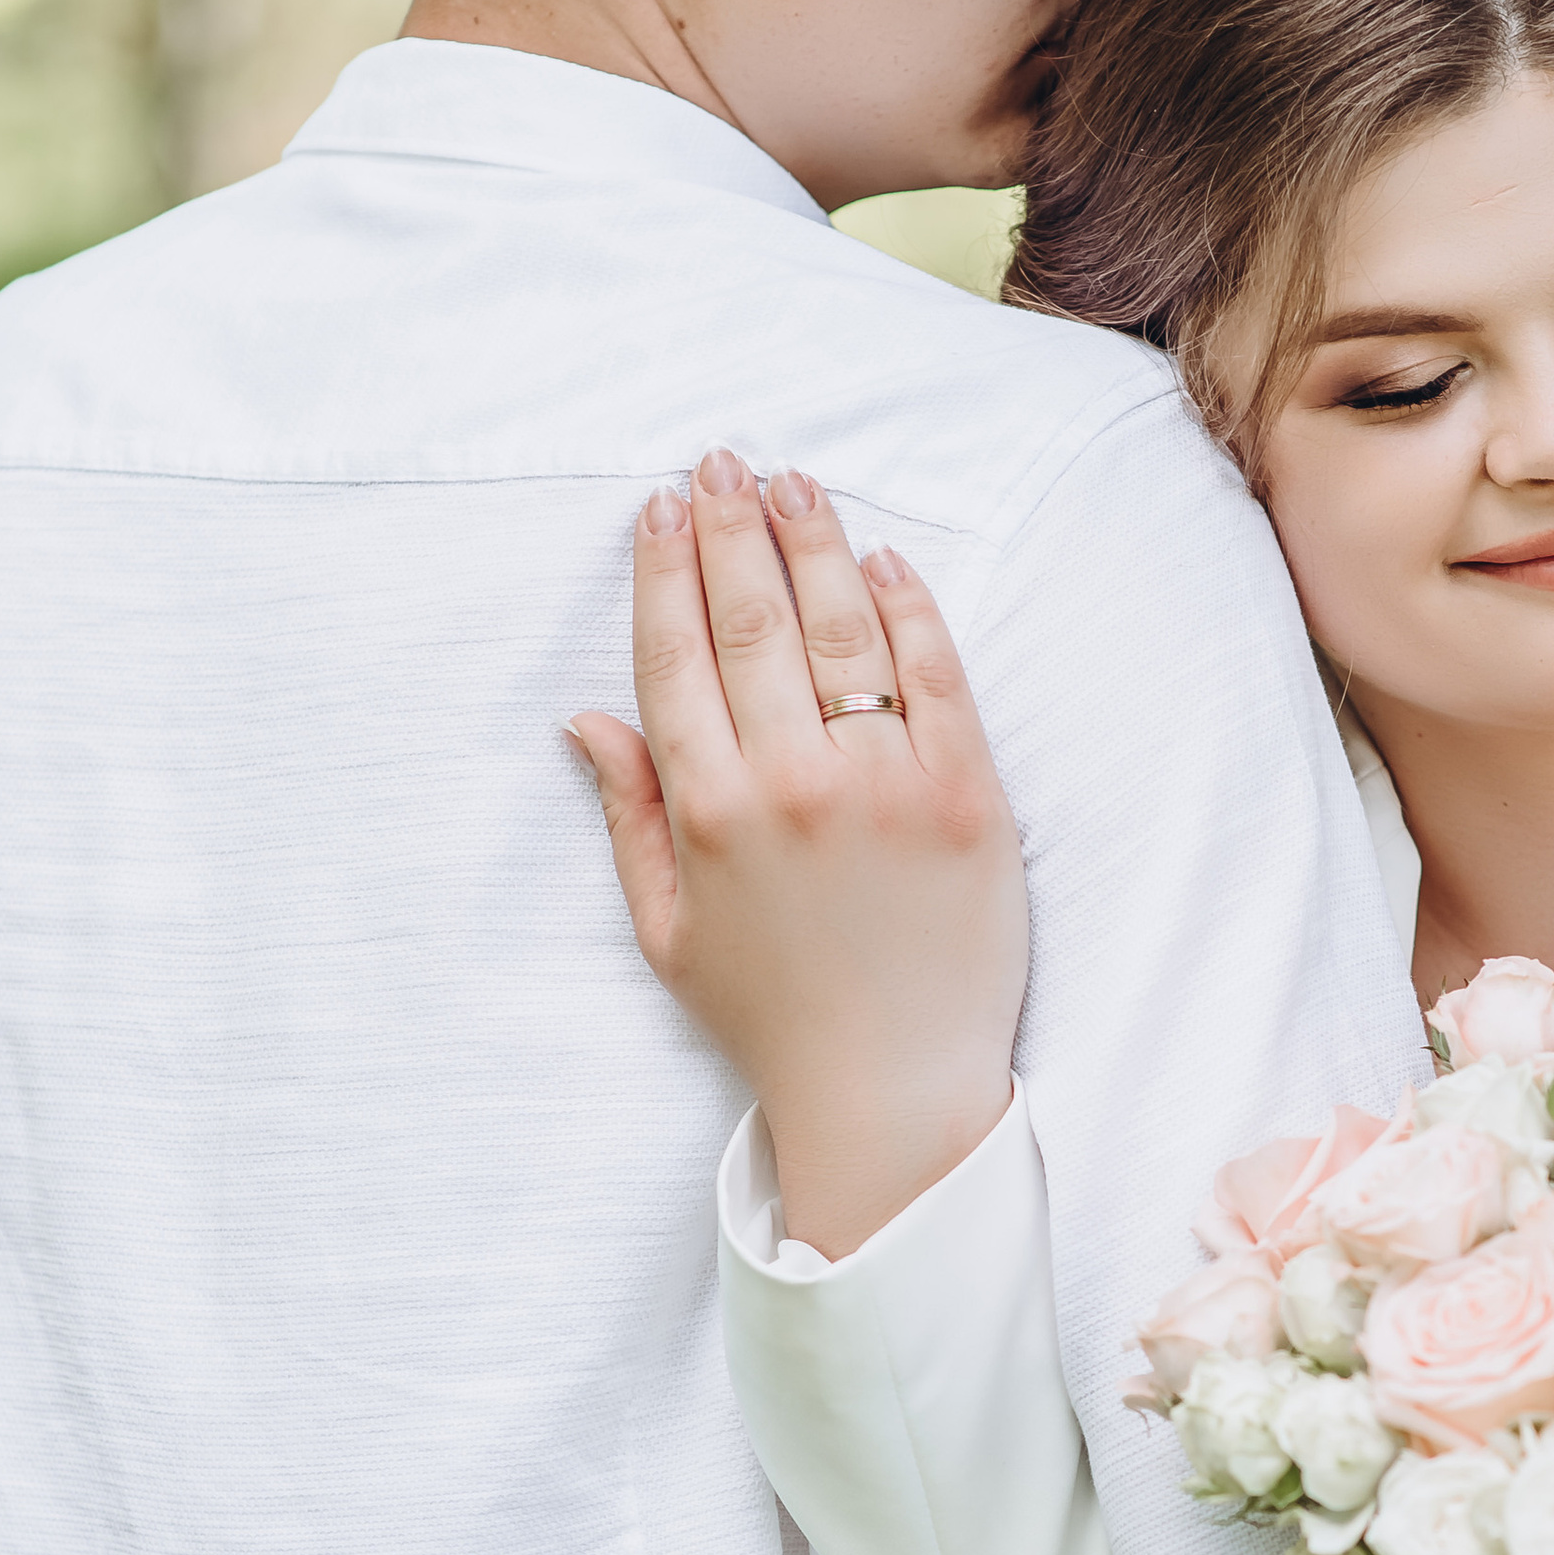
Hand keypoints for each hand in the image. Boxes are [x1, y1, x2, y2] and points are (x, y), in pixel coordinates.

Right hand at [570, 454, 1027, 1255]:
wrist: (892, 1091)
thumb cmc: (772, 1017)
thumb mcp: (667, 928)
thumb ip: (630, 814)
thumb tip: (584, 719)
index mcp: (710, 812)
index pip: (676, 656)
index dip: (665, 571)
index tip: (661, 508)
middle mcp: (793, 783)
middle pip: (753, 620)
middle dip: (731, 529)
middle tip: (721, 463)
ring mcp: (887, 784)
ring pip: (843, 627)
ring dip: (813, 542)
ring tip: (793, 485)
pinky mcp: (969, 795)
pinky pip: (935, 674)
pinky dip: (907, 607)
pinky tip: (881, 561)